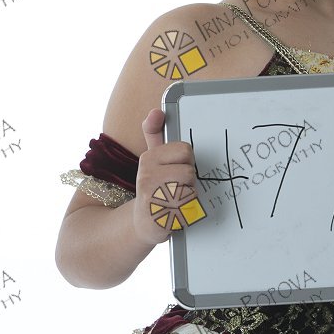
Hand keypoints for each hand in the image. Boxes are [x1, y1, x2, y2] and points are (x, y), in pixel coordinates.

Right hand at [132, 107, 198, 247]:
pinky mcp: (161, 219)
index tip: (176, 168)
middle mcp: (147, 177)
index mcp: (148, 158)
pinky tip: (176, 212)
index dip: (186, 160)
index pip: (185, 150)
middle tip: (176, 186)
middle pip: (189, 170)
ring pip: (190, 189)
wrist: (143, 222)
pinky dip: (187, 212)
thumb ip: (154, 134)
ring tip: (176, 199)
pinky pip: (189, 209)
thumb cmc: (154, 186)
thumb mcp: (152, 159)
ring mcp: (152, 198)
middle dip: (189, 179)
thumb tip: (155, 111)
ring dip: (189, 196)